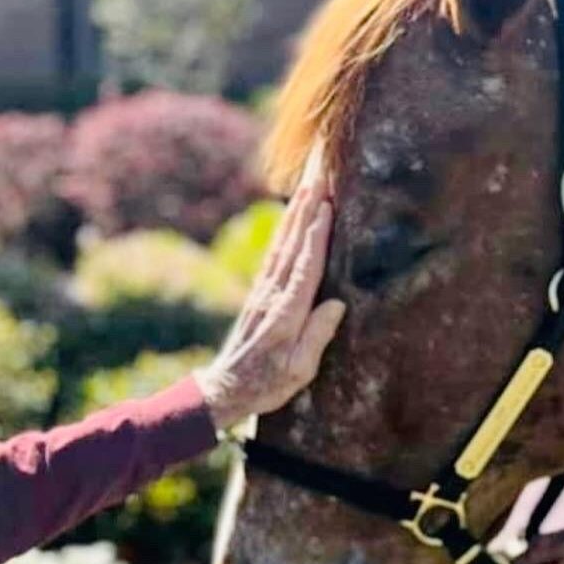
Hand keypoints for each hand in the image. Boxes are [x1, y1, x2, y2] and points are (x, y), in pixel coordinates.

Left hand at [195, 145, 346, 430]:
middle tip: (319, 174)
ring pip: (283, 243)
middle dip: (307, 208)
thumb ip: (316, 337)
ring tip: (310, 182)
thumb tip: (337, 304)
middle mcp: (273, 296)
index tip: (326, 205)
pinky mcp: (259, 293)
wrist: (226, 389)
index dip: (317, 235)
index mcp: (286, 314)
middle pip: (293, 244)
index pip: (305, 267)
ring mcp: (264, 291)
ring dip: (297, 211)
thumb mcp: (298, 371)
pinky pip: (275, 253)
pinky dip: (286, 230)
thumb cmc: (267, 386)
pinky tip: (293, 214)